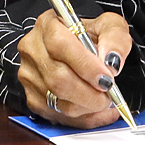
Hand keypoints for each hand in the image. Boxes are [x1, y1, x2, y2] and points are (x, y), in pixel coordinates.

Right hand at [14, 9, 133, 127]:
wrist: (79, 50)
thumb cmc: (91, 37)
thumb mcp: (109, 26)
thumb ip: (115, 38)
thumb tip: (111, 60)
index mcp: (48, 25)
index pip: (60, 45)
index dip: (85, 65)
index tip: (106, 78)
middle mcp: (32, 49)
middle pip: (57, 78)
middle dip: (89, 93)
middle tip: (109, 94)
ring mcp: (29, 75)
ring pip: (57, 100)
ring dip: (87, 107)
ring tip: (105, 101)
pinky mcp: (32, 98)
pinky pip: (58, 116)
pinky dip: (82, 119)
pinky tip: (97, 111)